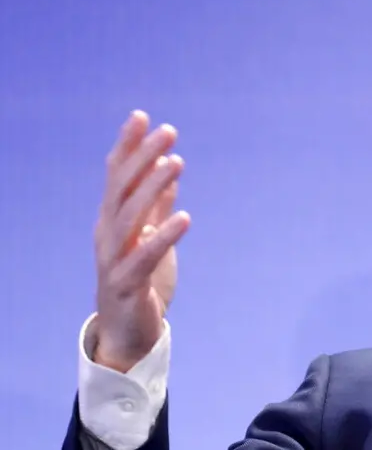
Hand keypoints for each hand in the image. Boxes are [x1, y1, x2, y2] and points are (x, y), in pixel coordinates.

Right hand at [92, 110, 190, 372]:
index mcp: (113, 220)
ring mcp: (114, 259)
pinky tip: (183, 217)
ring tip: (175, 163)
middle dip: (143, 157)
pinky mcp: (127, 285)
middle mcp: (108, 235)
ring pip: (129, 217)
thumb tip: (169, 166)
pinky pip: (143, 257)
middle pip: (122, 189)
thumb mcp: (151, 236)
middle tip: (168, 131)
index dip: (128, 146)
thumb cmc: (141, 281)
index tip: (142, 116)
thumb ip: (157, 204)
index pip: (117, 176)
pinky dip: (162, 236)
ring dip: (153, 188)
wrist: (128, 334)